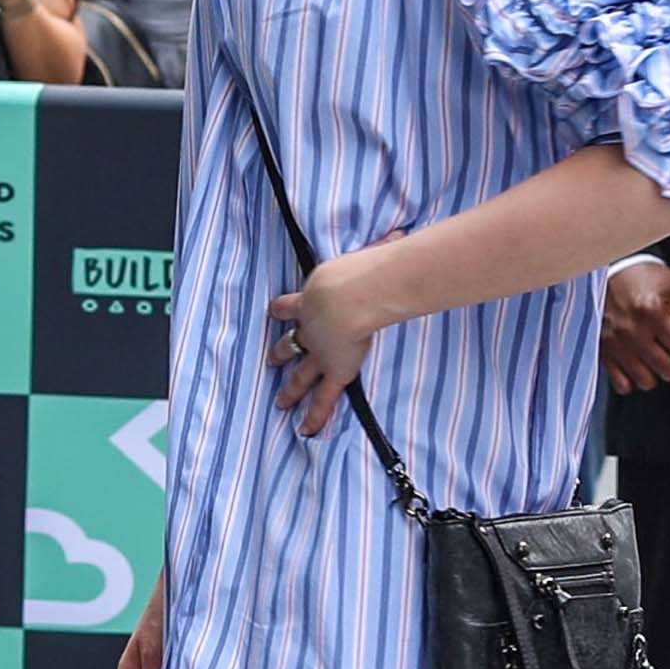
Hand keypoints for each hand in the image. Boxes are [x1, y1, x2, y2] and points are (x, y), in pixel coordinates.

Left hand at [267, 255, 379, 437]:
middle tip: (269, 361)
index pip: (289, 306)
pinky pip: (322, 398)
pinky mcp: (333, 371)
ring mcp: (319, 352)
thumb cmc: (360, 271)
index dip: (283, 309)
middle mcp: (309, 329)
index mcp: (310, 299)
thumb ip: (380, 250)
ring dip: (290, 389)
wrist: (348, 296)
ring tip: (280, 402)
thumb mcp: (365, 257)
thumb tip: (400, 237)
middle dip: (279, 352)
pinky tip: (306, 430)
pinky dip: (314, 415)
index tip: (276, 310)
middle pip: (289, 343)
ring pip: (300, 375)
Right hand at [600, 260, 669, 392]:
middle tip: (666, 341)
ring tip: (653, 352)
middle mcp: (632, 330)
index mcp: (653, 311)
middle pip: (668, 370)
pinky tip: (637, 362)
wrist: (614, 271)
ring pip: (647, 382)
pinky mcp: (603, 353)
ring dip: (655, 370)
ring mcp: (616, 345)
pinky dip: (632, 378)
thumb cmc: (650, 279)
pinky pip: (623, 386)